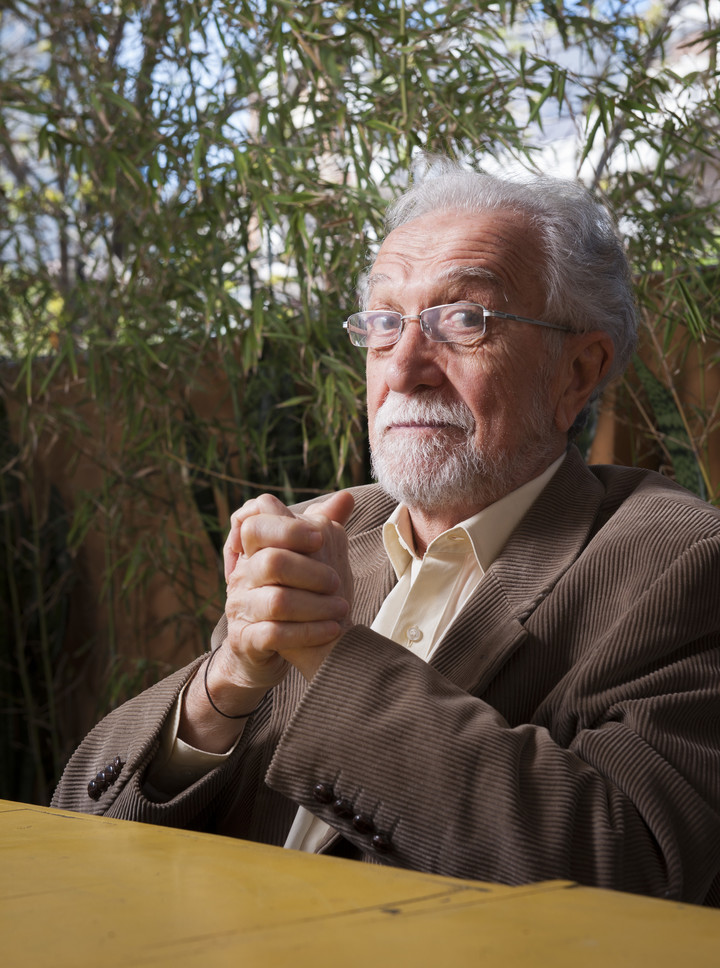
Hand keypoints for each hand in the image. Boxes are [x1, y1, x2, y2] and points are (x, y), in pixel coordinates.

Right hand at [180, 491, 354, 751]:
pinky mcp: (246, 639)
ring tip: (342, 609)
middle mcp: (242, 576)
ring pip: (276, 602)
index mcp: (255, 550)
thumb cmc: (298, 593)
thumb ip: (323, 527)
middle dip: (310, 571)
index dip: (288, 528)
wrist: (277, 643)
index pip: (255, 523)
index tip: (320, 539)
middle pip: (271, 562)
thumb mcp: (309, 558)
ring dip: (316, 605)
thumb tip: (346, 497)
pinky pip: (273, 635)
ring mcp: (241, 608)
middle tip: (336, 581)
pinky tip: (333, 629)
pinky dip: (308, 632)